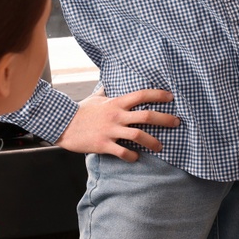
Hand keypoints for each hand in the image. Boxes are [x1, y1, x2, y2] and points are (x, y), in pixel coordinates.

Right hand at [58, 88, 179, 161]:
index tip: (171, 97)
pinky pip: (122, 152)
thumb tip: (110, 81)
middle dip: (165, 119)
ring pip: (138, 135)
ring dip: (153, 142)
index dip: (158, 94)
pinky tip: (136, 157)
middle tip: (177, 123)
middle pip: (147, 116)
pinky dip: (132, 156)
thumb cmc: (80, 111)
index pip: (141, 95)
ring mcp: (110, 131)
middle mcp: (116, 115)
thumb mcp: (95, 98)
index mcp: (116, 103)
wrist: (62, 125)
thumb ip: (106, 91)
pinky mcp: (103, 145)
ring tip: (161, 147)